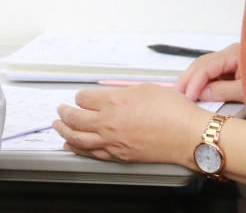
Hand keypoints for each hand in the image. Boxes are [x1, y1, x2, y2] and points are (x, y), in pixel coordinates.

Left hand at [53, 83, 209, 165]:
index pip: (84, 98)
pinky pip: (92, 153)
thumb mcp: (145, 89)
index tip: (81, 97)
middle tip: (60, 110)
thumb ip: (123, 93)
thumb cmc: (174, 112)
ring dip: (64, 131)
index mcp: (114, 102)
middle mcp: (110, 123)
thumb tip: (113, 96)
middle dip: (64, 113)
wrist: (188, 135)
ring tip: (57, 127)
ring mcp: (113, 142)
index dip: (80, 96)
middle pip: (75, 118)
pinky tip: (72, 147)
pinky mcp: (120, 155)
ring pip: (78, 138)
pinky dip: (78, 149)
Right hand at [173, 42, 243, 102]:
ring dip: (192, 81)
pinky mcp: (231, 68)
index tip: (187, 98)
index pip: (205, 66)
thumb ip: (222, 91)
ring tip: (181, 95)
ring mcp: (230, 60)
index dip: (193, 83)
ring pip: (204, 68)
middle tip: (175, 95)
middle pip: (201, 64)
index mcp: (234, 54)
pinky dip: (201, 83)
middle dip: (187, 79)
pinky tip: (195, 92)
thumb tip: (200, 94)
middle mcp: (229, 53)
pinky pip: (211, 74)